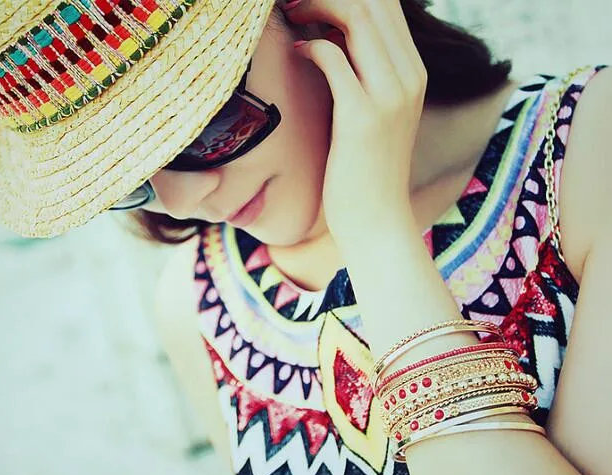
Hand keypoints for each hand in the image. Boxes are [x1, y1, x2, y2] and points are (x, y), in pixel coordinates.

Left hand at [282, 0, 427, 247]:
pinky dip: (309, 46)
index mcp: (414, 72)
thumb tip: (333, 37)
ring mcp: (390, 95)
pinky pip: (333, 57)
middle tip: (295, 4)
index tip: (311, 3)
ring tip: (293, 18)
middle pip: (374, 1)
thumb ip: (365, 74)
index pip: (387, 5)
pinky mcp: (363, 116)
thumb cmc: (364, 170)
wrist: (376, 221)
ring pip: (357, 17)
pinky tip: (296, 53)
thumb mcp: (374, 114)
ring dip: (317, 8)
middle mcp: (409, 76)